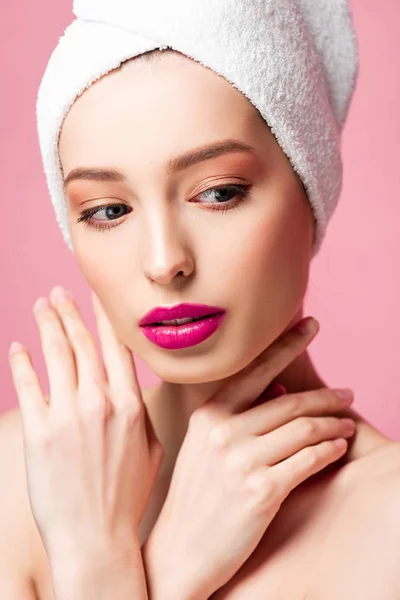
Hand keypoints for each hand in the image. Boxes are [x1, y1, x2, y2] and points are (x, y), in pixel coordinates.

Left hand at [8, 286, 162, 562]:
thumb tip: (132, 390)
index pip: (117, 347)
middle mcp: (99, 403)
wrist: (95, 537)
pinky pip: (29, 386)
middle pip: (82, 344)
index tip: (98, 295)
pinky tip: (19, 347)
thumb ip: (142, 412)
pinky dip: (22, 362)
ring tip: (41, 305)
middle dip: (70, 312)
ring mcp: (67, 416)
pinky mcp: (39, 432)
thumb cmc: (126, 496)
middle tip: (60, 291)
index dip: (105, 317)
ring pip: (56, 356)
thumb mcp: (152, 449)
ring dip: (48, 325)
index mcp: (130, 405)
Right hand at [142, 317, 355, 599]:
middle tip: (346, 393)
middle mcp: (224, 431)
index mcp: (208, 415)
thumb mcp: (202, 448)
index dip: (288, 345)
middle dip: (325, 396)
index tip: (310, 325)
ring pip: (303, 429)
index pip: (256, 369)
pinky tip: (337, 448)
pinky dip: (328, 451)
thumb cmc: (193, 498)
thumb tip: (275, 389)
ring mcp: (242, 461)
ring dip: (333, 424)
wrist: (178, 552)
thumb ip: (234, 415)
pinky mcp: (261, 491)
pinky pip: (307, 460)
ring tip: (347, 424)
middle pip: (289, 401)